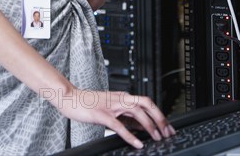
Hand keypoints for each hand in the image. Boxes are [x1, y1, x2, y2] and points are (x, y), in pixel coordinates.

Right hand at [58, 89, 175, 149]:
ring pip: (136, 111)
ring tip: (157, 137)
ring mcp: (111, 105)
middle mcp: (119, 98)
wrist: (70, 97)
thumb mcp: (111, 108)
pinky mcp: (102, 114)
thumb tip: (142, 127)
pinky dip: (130, 135)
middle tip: (167, 132)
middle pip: (146, 103)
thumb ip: (126, 116)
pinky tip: (137, 143)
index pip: (146, 102)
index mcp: (122, 96)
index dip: (160, 114)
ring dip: (149, 125)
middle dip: (159, 117)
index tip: (169, 127)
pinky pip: (119, 125)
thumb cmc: (89, 104)